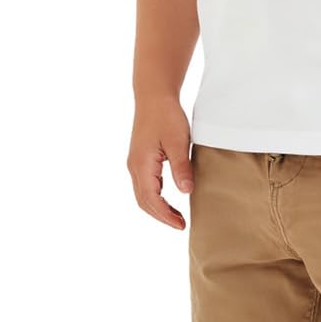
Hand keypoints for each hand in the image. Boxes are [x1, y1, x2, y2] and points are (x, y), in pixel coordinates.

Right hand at [129, 99, 194, 229]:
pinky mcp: (139, 159)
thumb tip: (186, 192)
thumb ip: (181, 168)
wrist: (153, 96)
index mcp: (142, 165)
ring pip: (142, 194)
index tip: (181, 225)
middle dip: (161, 216)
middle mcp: (134, 167)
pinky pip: (144, 185)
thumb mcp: (178, 142)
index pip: (151, 199)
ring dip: (158, 208)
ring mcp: (135, 163)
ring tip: (177, 216)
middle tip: (181, 225)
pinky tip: (169, 199)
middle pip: (143, 201)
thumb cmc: (166, 116)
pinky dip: (155, 197)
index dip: (165, 215)